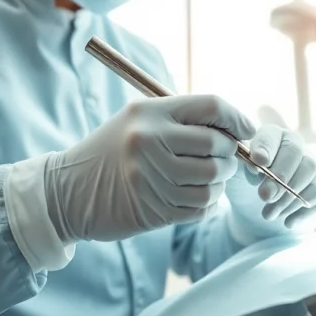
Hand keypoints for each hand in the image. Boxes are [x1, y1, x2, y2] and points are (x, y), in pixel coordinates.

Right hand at [45, 95, 255, 241]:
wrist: (68, 191)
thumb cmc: (112, 151)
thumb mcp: (138, 121)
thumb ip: (183, 120)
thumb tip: (238, 128)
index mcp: (150, 112)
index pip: (211, 106)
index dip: (237, 118)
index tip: (247, 130)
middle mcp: (149, 140)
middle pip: (217, 145)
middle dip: (229, 155)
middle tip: (224, 159)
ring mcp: (150, 176)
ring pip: (212, 180)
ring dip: (219, 183)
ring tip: (207, 179)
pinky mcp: (152, 208)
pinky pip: (200, 207)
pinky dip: (206, 204)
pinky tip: (194, 196)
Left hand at [226, 125, 315, 243]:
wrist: (256, 213)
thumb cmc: (245, 186)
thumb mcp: (236, 174)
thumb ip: (241, 164)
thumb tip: (253, 164)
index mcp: (272, 138)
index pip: (272, 134)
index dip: (266, 147)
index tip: (257, 161)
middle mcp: (296, 147)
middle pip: (295, 151)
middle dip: (279, 175)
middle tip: (264, 196)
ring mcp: (312, 167)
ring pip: (308, 171)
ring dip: (288, 196)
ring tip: (268, 214)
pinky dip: (301, 209)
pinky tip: (286, 221)